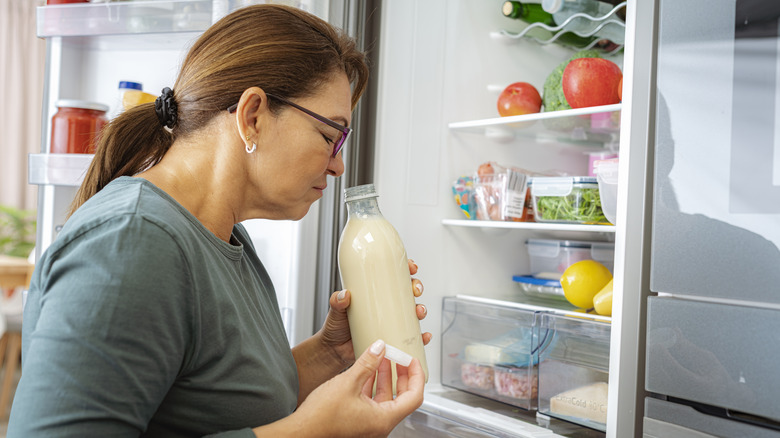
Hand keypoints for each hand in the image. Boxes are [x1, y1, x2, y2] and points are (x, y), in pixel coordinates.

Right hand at [290, 339, 424, 436]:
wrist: (300, 431)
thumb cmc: (321, 417)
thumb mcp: (348, 382)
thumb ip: (367, 363)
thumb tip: (380, 347)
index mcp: (383, 419)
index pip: (414, 396)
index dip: (416, 375)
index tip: (412, 360)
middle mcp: (380, 425)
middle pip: (403, 398)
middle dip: (402, 374)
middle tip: (399, 357)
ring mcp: (369, 425)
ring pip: (386, 399)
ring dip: (386, 377)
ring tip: (382, 358)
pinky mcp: (359, 422)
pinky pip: (373, 402)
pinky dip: (373, 385)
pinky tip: (366, 371)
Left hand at [320, 259, 431, 365]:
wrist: (334, 352)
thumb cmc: (335, 328)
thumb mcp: (335, 310)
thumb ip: (337, 301)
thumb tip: (345, 294)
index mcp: (374, 293)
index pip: (393, 276)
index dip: (405, 269)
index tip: (411, 267)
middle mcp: (385, 306)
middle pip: (408, 292)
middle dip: (416, 287)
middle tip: (415, 290)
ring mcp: (391, 322)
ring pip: (413, 312)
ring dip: (421, 310)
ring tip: (418, 312)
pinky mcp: (393, 339)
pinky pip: (412, 337)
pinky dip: (421, 337)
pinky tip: (424, 336)